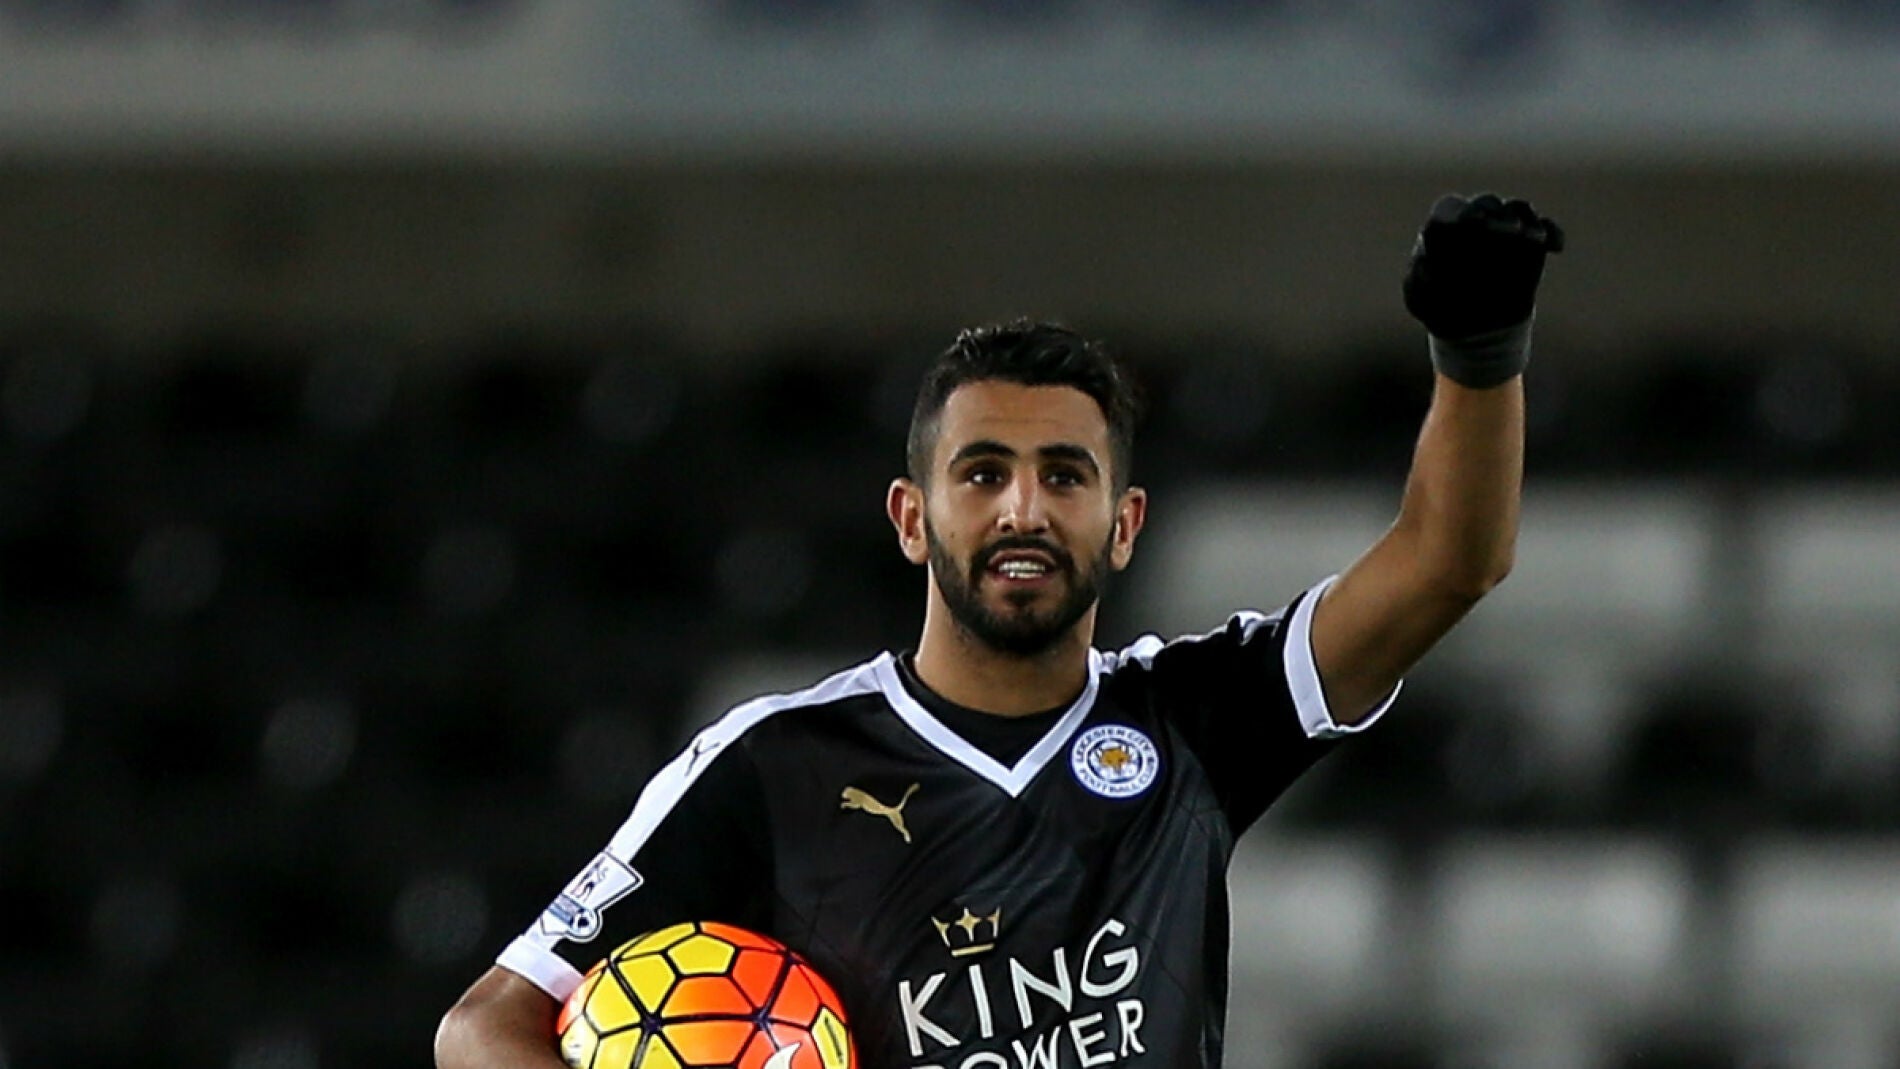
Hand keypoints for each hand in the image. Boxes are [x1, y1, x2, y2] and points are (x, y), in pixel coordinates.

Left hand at [1402, 193, 1564, 341]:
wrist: (1476, 327)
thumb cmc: (1440, 307)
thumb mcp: (1420, 300)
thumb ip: (1417, 280)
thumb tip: (1426, 263)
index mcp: (1443, 229)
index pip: (1449, 209)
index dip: (1459, 214)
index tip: (1471, 223)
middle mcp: (1475, 222)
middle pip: (1486, 204)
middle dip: (1495, 215)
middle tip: (1506, 230)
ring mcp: (1505, 229)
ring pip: (1517, 210)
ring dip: (1524, 220)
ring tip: (1531, 238)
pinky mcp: (1531, 244)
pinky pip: (1546, 229)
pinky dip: (1552, 233)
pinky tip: (1555, 247)